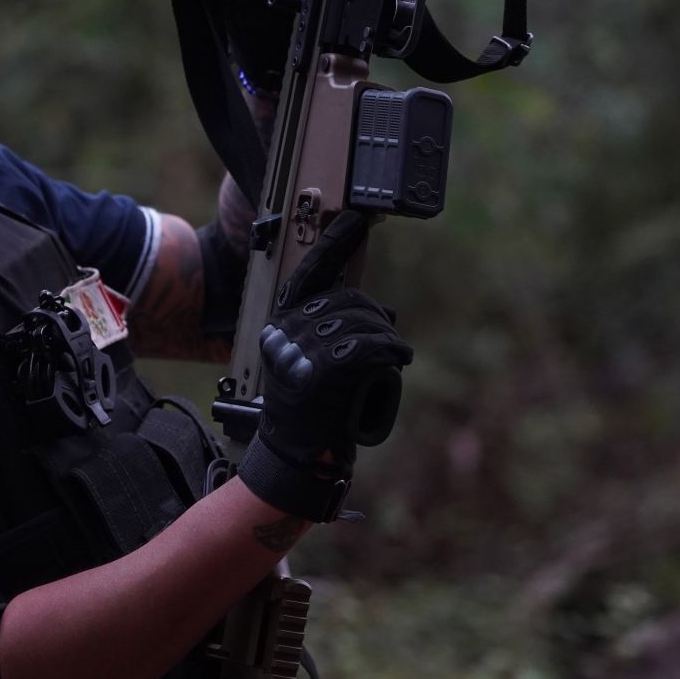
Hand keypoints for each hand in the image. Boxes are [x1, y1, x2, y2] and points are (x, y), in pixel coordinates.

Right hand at [238, 213, 412, 521]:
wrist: (297, 460)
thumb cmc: (312, 413)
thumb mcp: (313, 364)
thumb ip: (333, 333)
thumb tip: (380, 312)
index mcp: (280, 325)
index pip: (308, 274)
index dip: (335, 244)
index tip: (356, 218)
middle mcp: (284, 332)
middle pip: (345, 298)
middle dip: (375, 316)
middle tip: (389, 341)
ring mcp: (300, 351)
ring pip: (360, 321)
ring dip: (387, 337)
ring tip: (395, 355)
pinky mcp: (320, 372)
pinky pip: (366, 346)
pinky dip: (390, 349)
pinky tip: (399, 358)